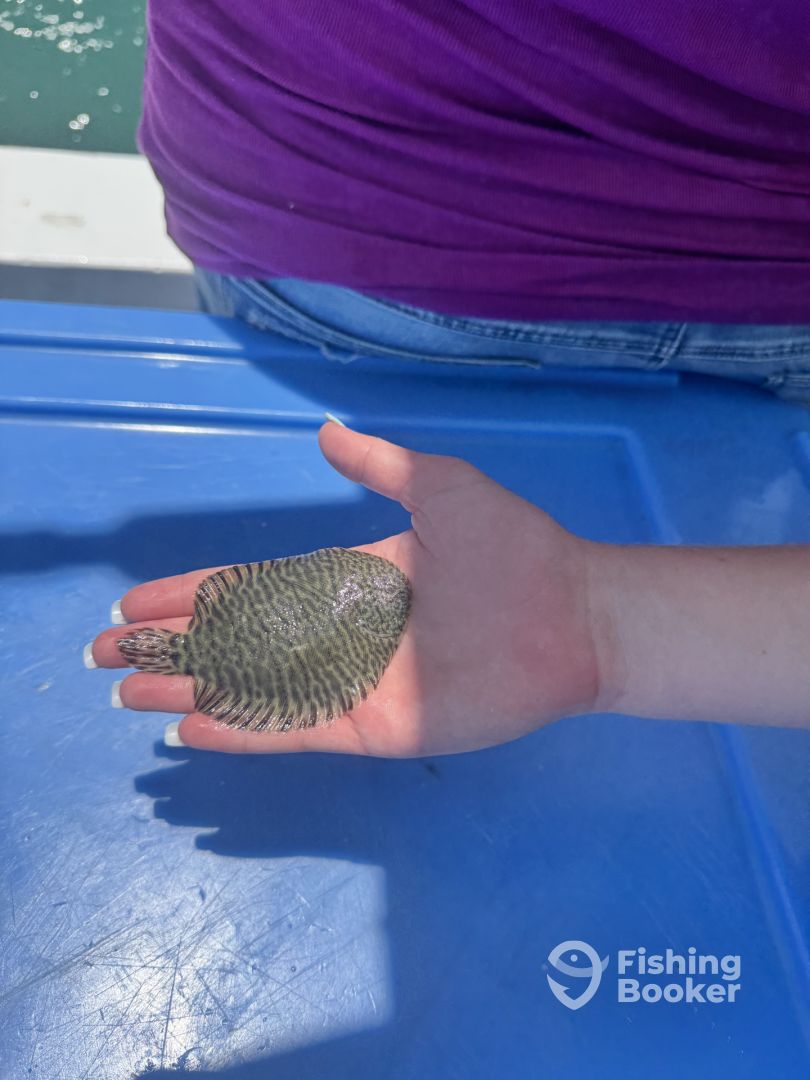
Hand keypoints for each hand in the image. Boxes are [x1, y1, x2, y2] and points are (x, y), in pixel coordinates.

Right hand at [89, 422, 604, 754]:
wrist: (570, 612)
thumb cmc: (510, 548)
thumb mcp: (438, 487)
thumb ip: (379, 464)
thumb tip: (323, 431)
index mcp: (349, 582)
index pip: (252, 589)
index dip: (192, 594)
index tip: (138, 602)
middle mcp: (343, 635)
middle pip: (238, 643)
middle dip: (173, 648)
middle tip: (108, 655)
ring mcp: (357, 684)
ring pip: (254, 689)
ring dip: (191, 691)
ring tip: (130, 693)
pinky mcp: (378, 726)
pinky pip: (297, 730)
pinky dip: (244, 730)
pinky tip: (193, 728)